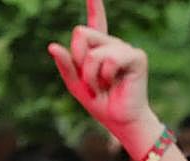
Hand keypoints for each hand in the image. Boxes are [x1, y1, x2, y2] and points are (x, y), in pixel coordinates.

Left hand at [48, 0, 163, 158]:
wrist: (119, 120)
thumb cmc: (100, 103)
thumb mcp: (76, 84)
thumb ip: (65, 65)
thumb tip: (52, 45)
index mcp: (99, 48)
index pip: (94, 22)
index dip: (95, 6)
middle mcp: (112, 44)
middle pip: (82, 32)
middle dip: (78, 59)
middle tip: (89, 80)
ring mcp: (125, 48)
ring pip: (94, 50)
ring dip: (91, 74)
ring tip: (101, 85)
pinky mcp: (136, 56)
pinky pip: (111, 58)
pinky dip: (106, 74)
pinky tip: (113, 82)